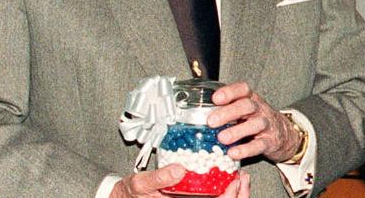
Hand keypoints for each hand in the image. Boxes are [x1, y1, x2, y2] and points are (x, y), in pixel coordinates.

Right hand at [110, 165, 249, 197]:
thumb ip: (159, 178)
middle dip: (237, 195)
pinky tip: (226, 177)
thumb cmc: (129, 194)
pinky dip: (222, 190)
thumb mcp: (141, 184)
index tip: (236, 182)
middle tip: (243, 177)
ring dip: (233, 193)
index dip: (229, 197)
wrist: (121, 197)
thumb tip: (179, 170)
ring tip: (239, 176)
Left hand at [209, 80, 302, 162]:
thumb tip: (197, 115)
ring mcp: (266, 125)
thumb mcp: (244, 111)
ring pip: (255, 124)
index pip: (243, 89)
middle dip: (229, 112)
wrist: (283, 134)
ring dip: (237, 131)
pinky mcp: (270, 142)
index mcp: (251, 99)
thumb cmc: (255, 121)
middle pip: (247, 105)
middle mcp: (260, 109)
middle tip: (211, 121)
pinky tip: (233, 153)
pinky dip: (245, 150)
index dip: (230, 92)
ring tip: (222, 138)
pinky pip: (259, 145)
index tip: (215, 98)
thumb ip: (226, 110)